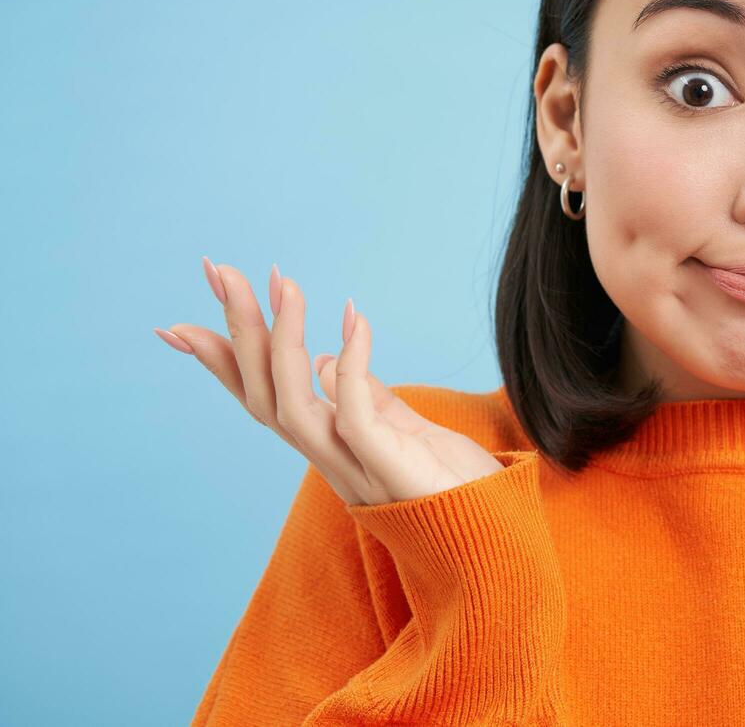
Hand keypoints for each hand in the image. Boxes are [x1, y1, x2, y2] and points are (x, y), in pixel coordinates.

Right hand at [154, 257, 506, 505]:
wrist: (497, 540)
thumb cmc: (455, 487)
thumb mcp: (405, 427)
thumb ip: (365, 396)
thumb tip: (325, 357)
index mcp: (330, 448)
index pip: (263, 397)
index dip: (223, 362)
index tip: (181, 323)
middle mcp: (330, 461)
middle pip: (263, 394)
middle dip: (237, 332)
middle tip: (217, 271)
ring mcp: (355, 469)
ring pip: (291, 404)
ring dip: (282, 339)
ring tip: (283, 282)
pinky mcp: (388, 470)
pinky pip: (356, 412)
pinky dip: (349, 364)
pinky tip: (354, 319)